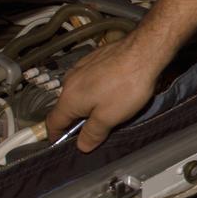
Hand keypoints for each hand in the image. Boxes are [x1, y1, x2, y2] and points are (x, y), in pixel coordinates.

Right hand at [46, 32, 164, 152]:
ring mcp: (81, 67)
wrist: (143, 51)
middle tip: (91, 130)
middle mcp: (70, 81)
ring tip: (105, 110)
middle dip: (75, 120)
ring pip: (78, 92)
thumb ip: (93, 133)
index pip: (53, 122)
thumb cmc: (126, 86)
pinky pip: (89, 79)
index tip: (59, 143)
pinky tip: (112, 91)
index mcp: (69, 99)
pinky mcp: (94, 59)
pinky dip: (95, 89)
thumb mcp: (109, 117)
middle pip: (66, 107)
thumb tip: (81, 146)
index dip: (55, 135)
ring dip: (86, 103)